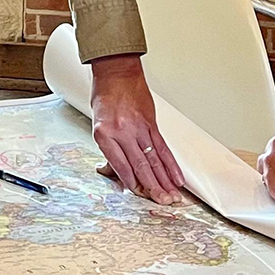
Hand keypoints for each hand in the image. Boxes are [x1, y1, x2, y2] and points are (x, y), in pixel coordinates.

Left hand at [90, 54, 184, 203]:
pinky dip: (171, 164)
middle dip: (152, 187)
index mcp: (104, 133)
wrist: (117, 72)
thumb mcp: (97, 123)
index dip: (130, 181)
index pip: (120, 164)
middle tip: (161, 202)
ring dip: (164, 180)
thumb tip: (118, 170)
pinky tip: (176, 176)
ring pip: (154, 159)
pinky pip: (163, 148)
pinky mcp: (151, 124)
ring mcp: (139, 128)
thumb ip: (109, 147)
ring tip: (171, 195)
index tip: (138, 193)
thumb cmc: (105, 95)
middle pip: (140, 165)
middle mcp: (122, 132)